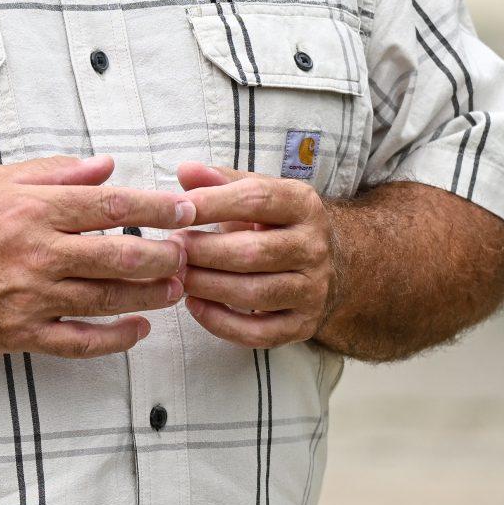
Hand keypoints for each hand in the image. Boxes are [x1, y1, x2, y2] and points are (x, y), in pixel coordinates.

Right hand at [0, 155, 194, 357]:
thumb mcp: (0, 180)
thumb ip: (57, 172)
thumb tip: (107, 166)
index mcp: (35, 210)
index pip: (112, 207)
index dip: (157, 210)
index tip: (186, 210)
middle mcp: (37, 253)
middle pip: (120, 257)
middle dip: (164, 256)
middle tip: (189, 253)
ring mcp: (30, 298)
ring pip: (107, 299)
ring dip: (150, 295)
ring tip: (176, 287)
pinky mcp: (20, 333)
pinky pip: (79, 342)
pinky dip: (115, 339)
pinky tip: (139, 329)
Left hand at [170, 161, 339, 349]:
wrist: (332, 265)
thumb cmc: (279, 225)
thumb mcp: (260, 194)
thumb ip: (222, 182)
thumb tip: (184, 170)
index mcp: (304, 205)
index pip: (256, 199)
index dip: (212, 203)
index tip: (177, 210)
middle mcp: (314, 247)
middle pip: (252, 251)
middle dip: (204, 252)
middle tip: (170, 249)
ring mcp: (313, 290)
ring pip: (254, 294)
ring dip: (207, 286)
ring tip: (177, 277)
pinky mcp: (304, 325)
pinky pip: (259, 333)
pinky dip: (221, 323)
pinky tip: (195, 306)